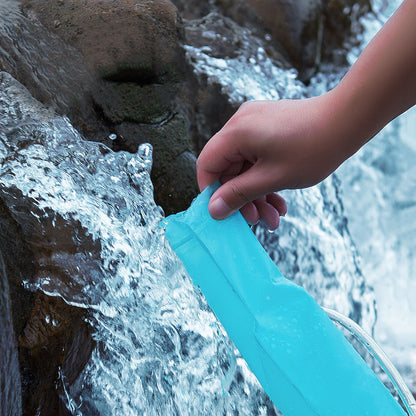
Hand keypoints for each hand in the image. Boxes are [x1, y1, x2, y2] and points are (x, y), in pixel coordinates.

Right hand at [197, 94, 349, 229]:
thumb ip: (239, 194)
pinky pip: (256, 156)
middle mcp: (240, 123)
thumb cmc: (314, 148)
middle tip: (258, 220)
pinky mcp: (266, 126)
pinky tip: (279, 199)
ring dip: (257, 192)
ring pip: (244, 165)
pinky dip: (264, 177)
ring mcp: (254, 123)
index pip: (207, 165)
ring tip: (274, 215)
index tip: (226, 212)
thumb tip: (213, 210)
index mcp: (236, 132)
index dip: (212, 192)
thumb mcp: (273, 178)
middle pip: (228, 168)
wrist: (348, 120)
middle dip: (243, 197)